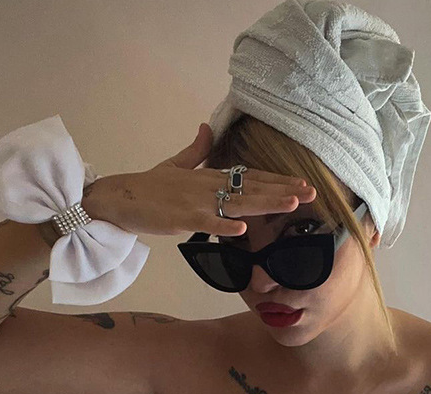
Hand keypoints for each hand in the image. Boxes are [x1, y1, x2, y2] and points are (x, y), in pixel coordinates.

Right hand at [87, 123, 315, 237]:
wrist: (118, 197)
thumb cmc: (149, 186)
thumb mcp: (175, 165)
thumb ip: (196, 150)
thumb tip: (206, 127)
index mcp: (210, 176)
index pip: (251, 177)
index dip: (278, 181)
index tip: (303, 184)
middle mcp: (209, 186)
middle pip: (252, 189)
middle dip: (283, 191)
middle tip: (311, 193)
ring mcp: (196, 201)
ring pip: (237, 203)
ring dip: (265, 203)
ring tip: (291, 204)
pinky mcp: (181, 217)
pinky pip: (207, 223)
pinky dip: (224, 226)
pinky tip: (243, 229)